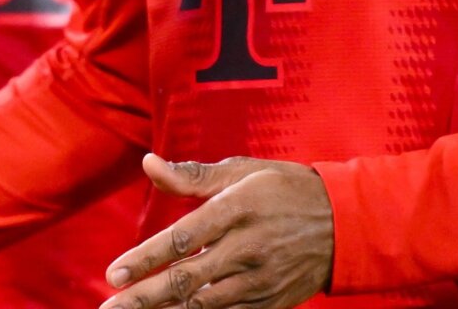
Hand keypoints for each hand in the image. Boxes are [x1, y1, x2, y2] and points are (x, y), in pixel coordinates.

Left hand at [99, 154, 331, 308]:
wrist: (348, 224)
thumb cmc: (286, 189)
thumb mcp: (244, 171)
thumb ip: (193, 175)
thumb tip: (149, 163)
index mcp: (237, 211)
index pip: (182, 239)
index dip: (145, 258)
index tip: (113, 273)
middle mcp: (247, 249)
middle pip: (187, 280)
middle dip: (144, 298)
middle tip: (109, 308)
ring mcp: (260, 280)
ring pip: (205, 306)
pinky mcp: (271, 301)